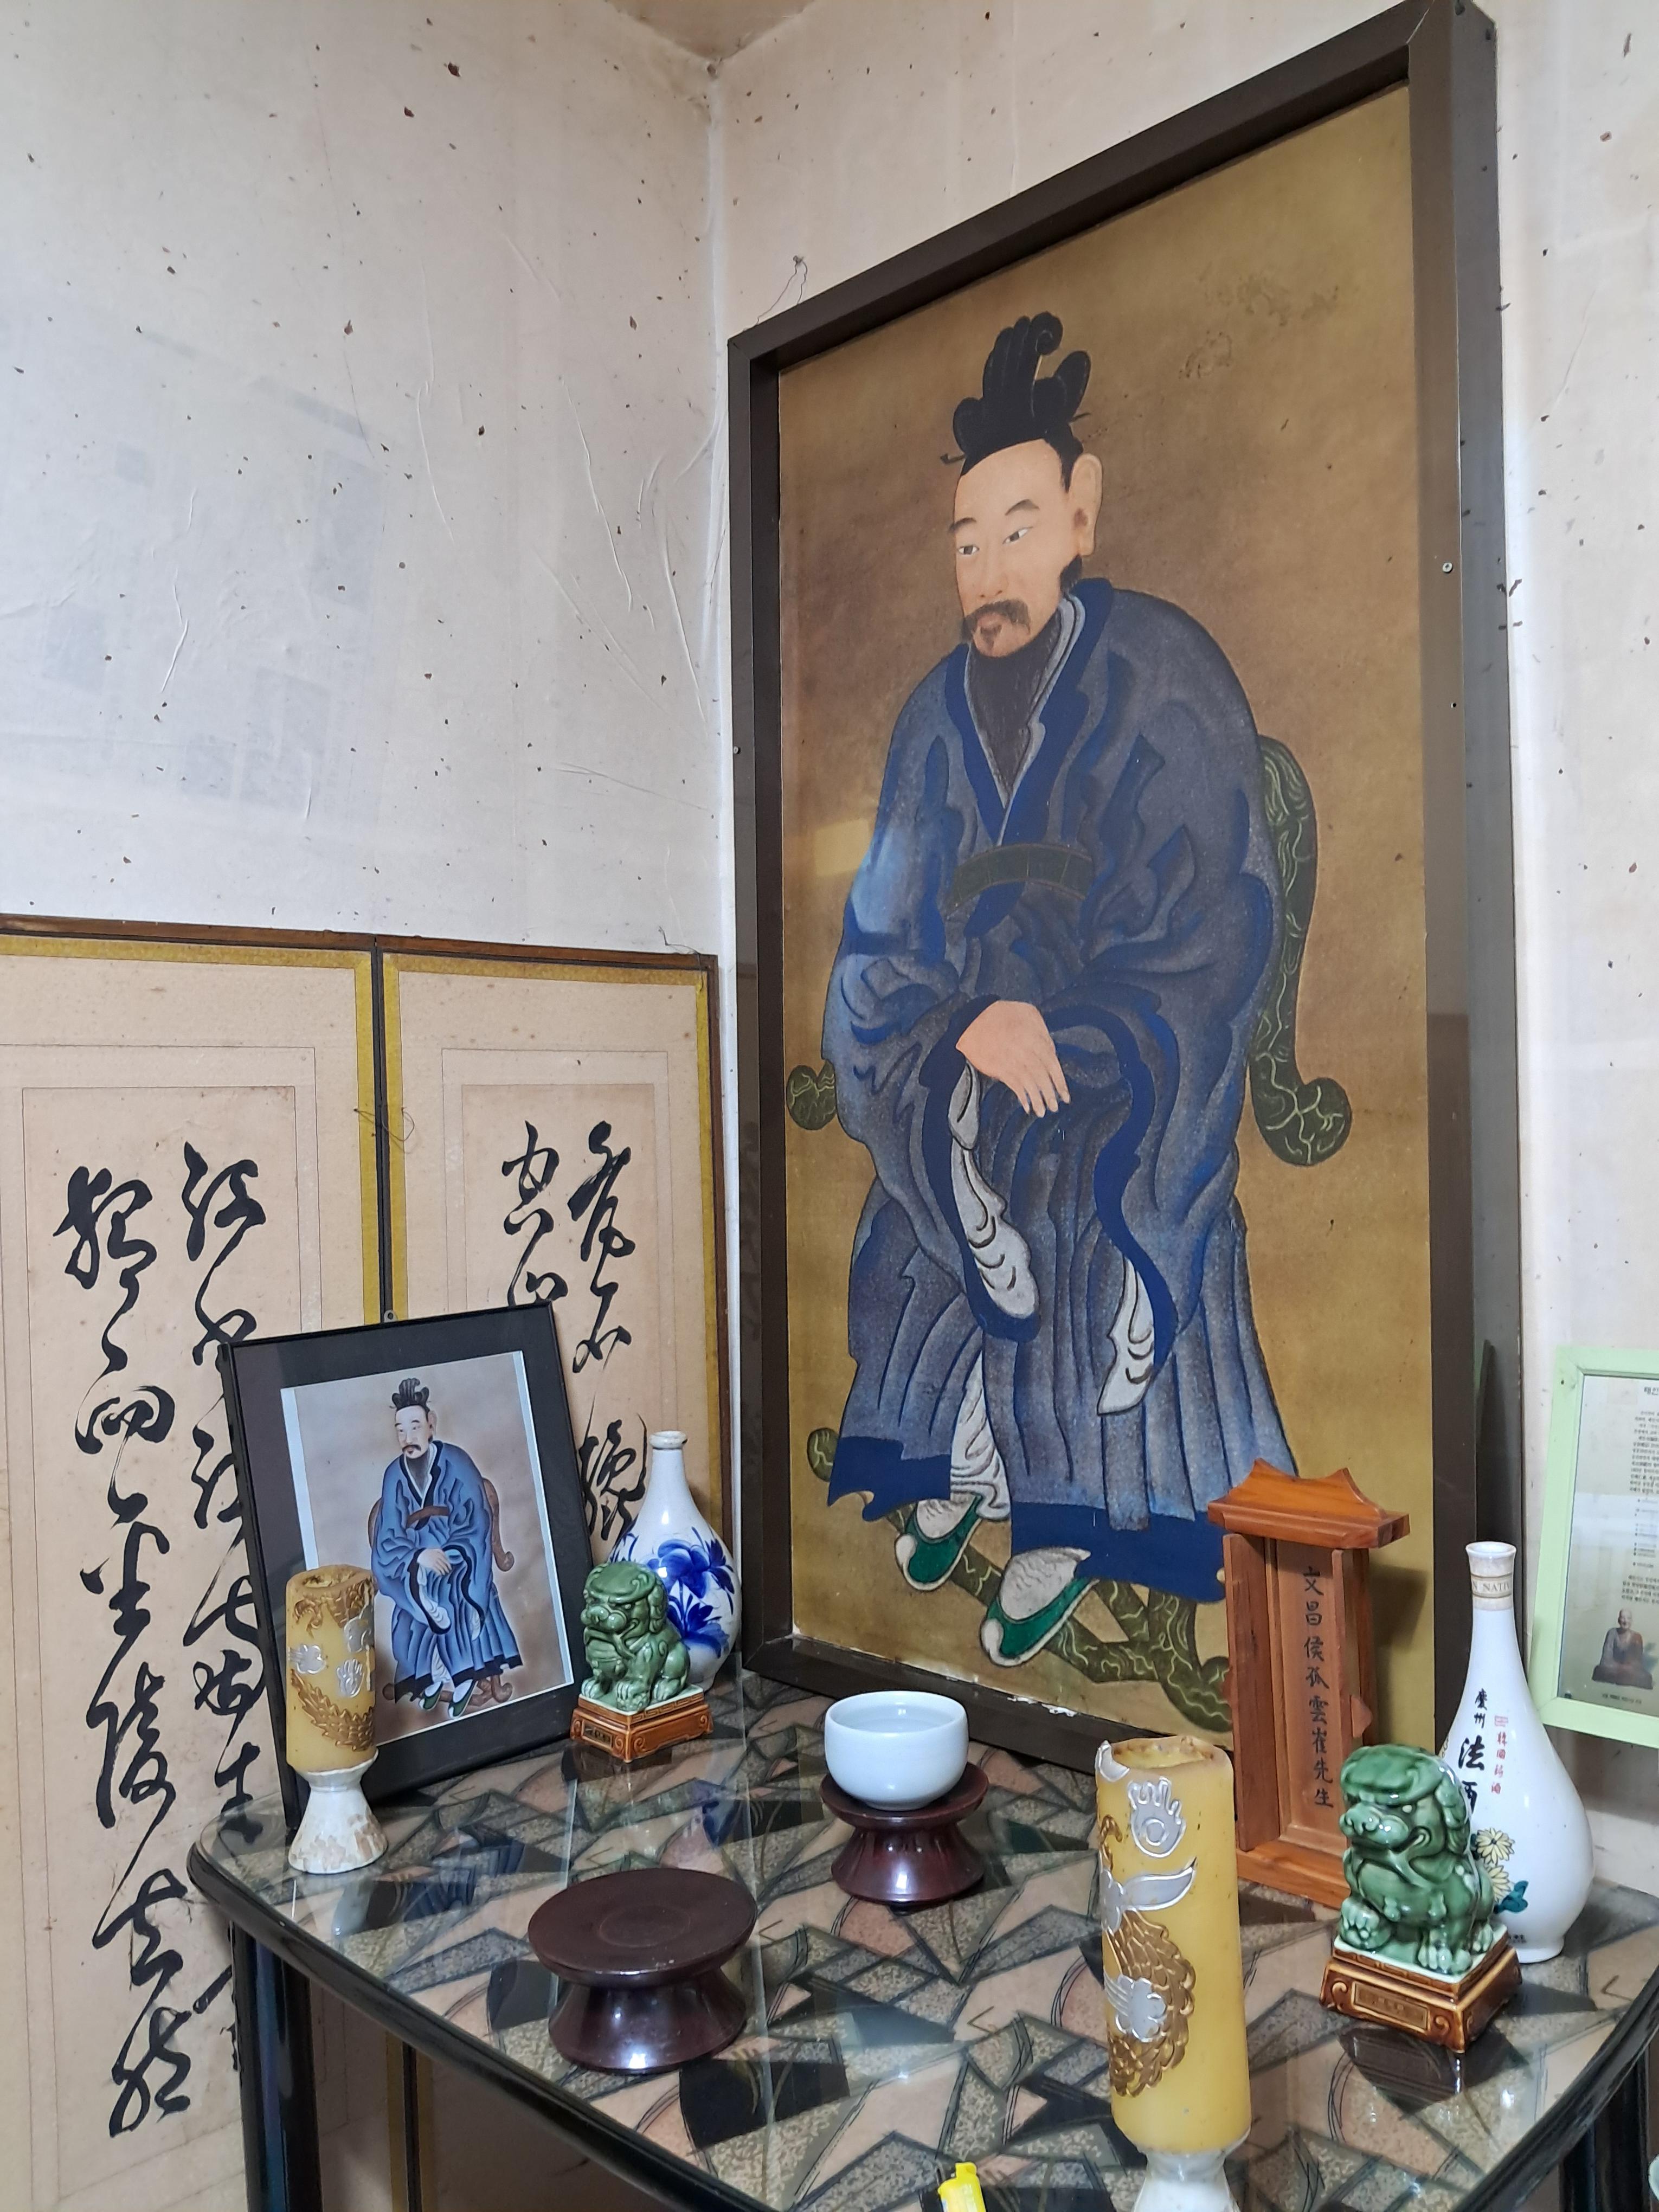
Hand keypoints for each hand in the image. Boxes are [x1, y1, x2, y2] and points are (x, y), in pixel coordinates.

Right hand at [417, 1546, 452, 1576]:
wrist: (421, 1554)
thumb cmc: (429, 1552)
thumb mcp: (435, 1549)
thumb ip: (441, 1552)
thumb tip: (446, 1556)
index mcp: (439, 1554)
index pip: (446, 1560)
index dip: (449, 1565)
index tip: (450, 1567)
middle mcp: (438, 1558)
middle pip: (444, 1564)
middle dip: (447, 1569)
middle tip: (448, 1571)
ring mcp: (434, 1562)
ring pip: (441, 1568)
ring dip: (443, 1571)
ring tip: (444, 1573)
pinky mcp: (431, 1565)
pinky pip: (436, 1570)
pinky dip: (439, 1572)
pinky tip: (440, 1574)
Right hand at [958, 1000, 1070, 1115]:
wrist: (973, 1019)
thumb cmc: (1003, 1014)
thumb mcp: (1028, 1013)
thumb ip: (1043, 1031)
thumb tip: (1051, 1050)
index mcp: (1036, 1037)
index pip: (1052, 1064)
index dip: (1059, 1082)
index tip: (1065, 1095)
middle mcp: (1026, 1050)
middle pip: (1043, 1076)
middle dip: (1050, 1094)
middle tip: (1055, 1107)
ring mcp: (1012, 1060)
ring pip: (1030, 1083)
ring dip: (1037, 1099)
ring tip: (1042, 1112)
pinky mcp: (999, 1068)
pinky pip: (1014, 1085)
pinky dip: (1022, 1097)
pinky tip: (1026, 1106)